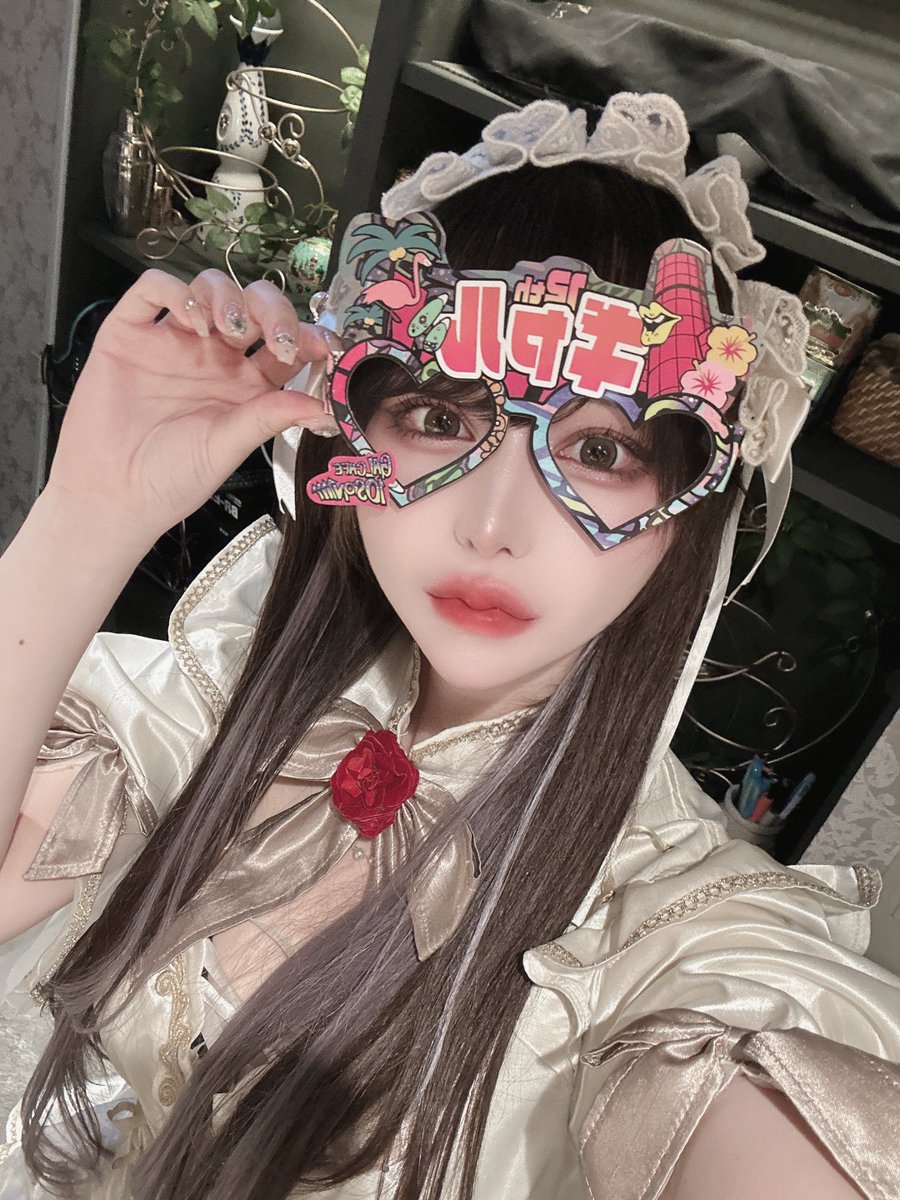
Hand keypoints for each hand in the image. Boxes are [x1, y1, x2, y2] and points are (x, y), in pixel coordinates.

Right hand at [45, 267, 336, 541]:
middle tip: (277, 335)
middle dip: (273, 310)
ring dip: (227, 296)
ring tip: (228, 327)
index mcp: (247, 385)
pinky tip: (190, 318)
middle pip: (254, 307)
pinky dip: (175, 290)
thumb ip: (269, 417)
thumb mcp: (228, 447)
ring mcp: (174, 342)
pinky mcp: (131, 334)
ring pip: (209, 289)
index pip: (287, 345)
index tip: (324, 346)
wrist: (112, 495)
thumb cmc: (170, 479)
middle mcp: (215, 357)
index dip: (308, 338)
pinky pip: (152, 290)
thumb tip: (322, 405)